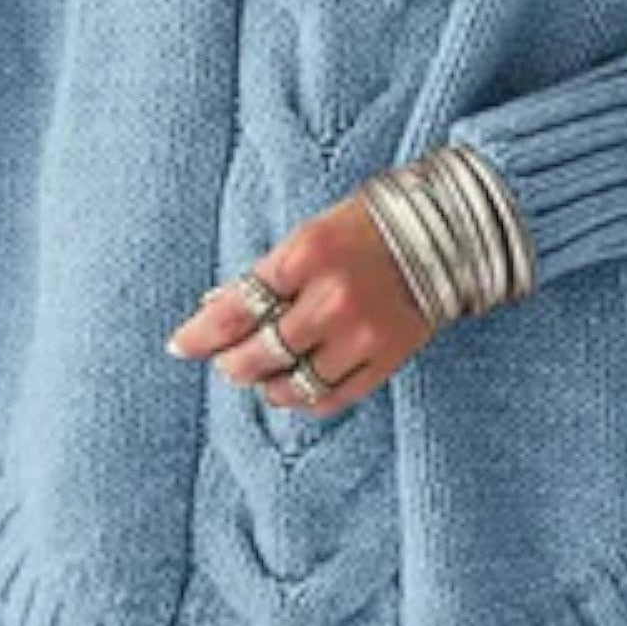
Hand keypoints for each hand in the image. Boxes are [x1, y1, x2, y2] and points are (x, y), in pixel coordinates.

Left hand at [163, 192, 436, 416]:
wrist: (447, 232)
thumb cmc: (366, 226)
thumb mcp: (309, 233)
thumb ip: (267, 274)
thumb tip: (214, 308)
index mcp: (305, 255)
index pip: (235, 308)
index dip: (200, 334)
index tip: (180, 346)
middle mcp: (331, 298)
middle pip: (259, 354)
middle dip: (232, 363)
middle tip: (225, 362)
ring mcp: (361, 333)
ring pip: (292, 384)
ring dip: (266, 385)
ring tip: (261, 375)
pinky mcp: (387, 358)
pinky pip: (330, 397)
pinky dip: (304, 399)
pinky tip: (295, 387)